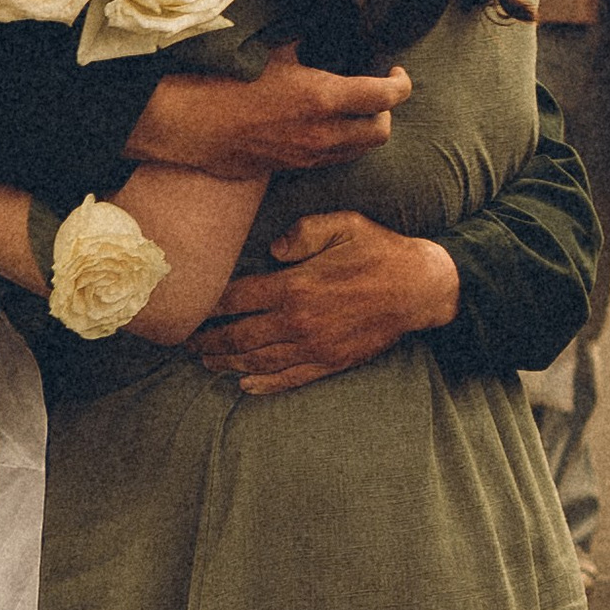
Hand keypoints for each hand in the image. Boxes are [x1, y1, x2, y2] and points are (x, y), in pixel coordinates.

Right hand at [130, 40, 411, 178]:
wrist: (191, 123)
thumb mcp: (273, 50)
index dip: (401, 84)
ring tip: (353, 109)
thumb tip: (323, 28)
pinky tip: (326, 125)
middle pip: (381, 132)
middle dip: (386, 112)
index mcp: (324, 97)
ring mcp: (308, 155)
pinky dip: (342, 144)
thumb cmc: (227, 80)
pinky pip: (333, 160)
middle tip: (376, 92)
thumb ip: (306, 42)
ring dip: (364, 130)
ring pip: (359, 151)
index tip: (396, 72)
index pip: (386, 97)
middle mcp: (323, 132)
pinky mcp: (292, 168)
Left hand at [190, 211, 458, 393]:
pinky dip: (264, 384)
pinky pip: (290, 378)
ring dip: (228, 364)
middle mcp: (298, 321)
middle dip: (210, 341)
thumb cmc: (380, 251)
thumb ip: (303, 233)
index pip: (238, 299)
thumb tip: (271, 250)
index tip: (192, 308)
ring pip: (259, 361)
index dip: (210, 306)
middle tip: (189, 343)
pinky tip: (246, 385)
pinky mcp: (330, 362)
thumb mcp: (344, 224)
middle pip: (240, 336)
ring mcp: (314, 346)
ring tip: (207, 362)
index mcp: (296, 285)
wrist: (420, 288)